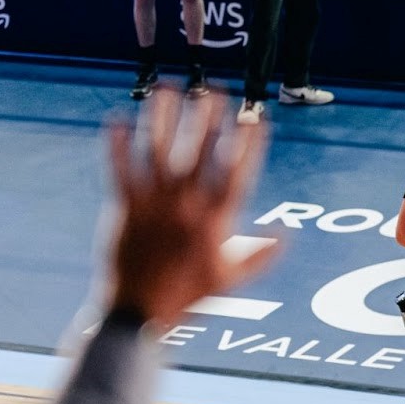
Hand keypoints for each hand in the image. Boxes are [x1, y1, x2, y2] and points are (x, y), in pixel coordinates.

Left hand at [106, 90, 275, 327]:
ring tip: (169, 90)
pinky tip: (118, 118)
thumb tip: (286, 234)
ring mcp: (152, 206)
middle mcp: (184, 208)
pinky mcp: (123, 208)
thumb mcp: (230, 280)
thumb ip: (259, 255)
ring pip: (158, 152)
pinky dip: (118, 144)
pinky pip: (119, 169)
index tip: (257, 119)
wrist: (138, 313)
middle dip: (208, 119)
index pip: (236, 173)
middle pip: (199, 154)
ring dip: (163, 118)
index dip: (249, 144)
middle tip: (215, 90)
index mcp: (215, 223)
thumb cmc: (187, 297)